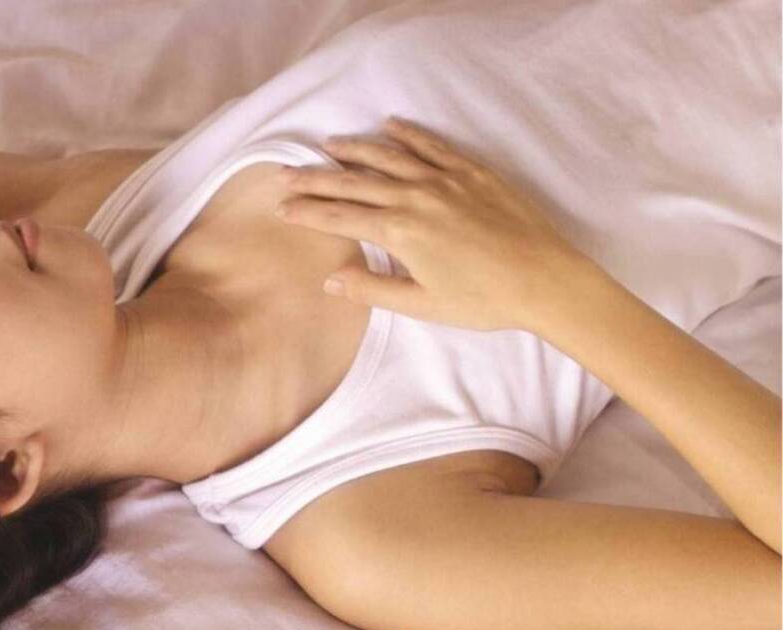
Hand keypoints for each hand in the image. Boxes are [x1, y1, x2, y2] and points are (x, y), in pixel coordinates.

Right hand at [276, 117, 596, 332]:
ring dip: (354, 150)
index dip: (308, 212)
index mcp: (400, 232)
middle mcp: (415, 196)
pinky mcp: (471, 170)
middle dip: (316, 178)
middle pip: (354, 182)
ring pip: (388, 156)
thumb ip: (373, 289)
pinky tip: (390, 125)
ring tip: (328, 145)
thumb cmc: (483, 300)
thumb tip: (331, 278)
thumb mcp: (423, 305)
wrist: (544, 278)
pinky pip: (431, 144)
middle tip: (288, 173)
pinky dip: (408, 133)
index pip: (340, 217)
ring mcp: (444, 178)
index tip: (282, 207)